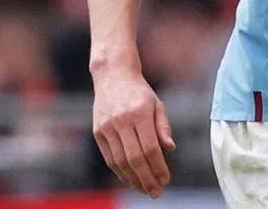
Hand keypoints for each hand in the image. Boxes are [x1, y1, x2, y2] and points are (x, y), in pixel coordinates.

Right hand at [92, 68, 174, 196]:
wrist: (113, 76)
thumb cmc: (140, 92)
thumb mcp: (157, 104)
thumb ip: (163, 127)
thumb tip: (170, 148)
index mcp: (140, 113)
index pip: (150, 148)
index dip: (158, 166)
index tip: (166, 179)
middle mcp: (122, 121)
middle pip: (134, 158)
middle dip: (146, 178)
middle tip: (156, 191)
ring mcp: (107, 127)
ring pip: (120, 161)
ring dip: (133, 179)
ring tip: (145, 188)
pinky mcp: (98, 132)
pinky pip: (109, 158)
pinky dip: (120, 172)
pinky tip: (130, 179)